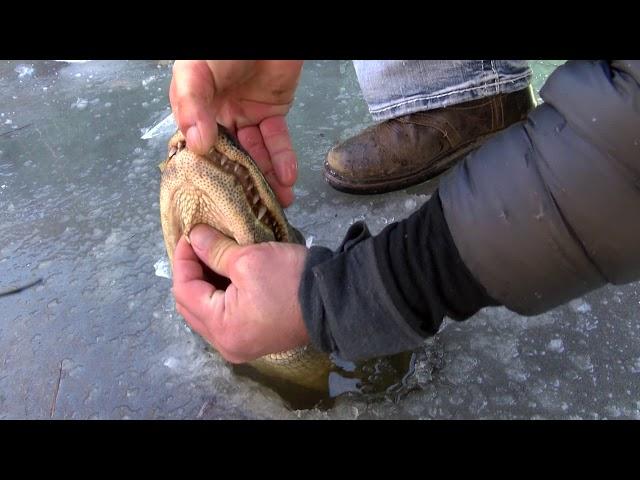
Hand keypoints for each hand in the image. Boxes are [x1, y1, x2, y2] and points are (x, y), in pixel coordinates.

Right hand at [170, 60, 303, 206]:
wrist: (268, 29)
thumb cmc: (223, 49)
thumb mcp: (196, 72)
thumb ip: (192, 105)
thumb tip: (197, 147)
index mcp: (193, 110)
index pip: (196, 149)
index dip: (206, 175)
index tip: (214, 202)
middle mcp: (218, 116)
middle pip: (230, 157)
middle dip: (241, 184)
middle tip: (251, 212)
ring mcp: (246, 115)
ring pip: (256, 153)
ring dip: (266, 177)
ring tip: (277, 202)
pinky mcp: (273, 112)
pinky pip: (277, 139)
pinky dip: (283, 158)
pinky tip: (287, 178)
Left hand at [171, 224, 310, 362]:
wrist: (334, 301)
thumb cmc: (290, 280)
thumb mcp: (250, 259)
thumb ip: (215, 250)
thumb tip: (194, 238)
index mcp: (222, 328)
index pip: (185, 291)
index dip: (183, 260)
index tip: (190, 235)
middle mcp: (226, 344)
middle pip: (191, 306)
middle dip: (190, 274)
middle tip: (198, 246)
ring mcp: (240, 345)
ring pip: (206, 313)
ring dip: (204, 285)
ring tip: (211, 257)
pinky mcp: (254, 340)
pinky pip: (224, 318)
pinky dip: (220, 297)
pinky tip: (226, 276)